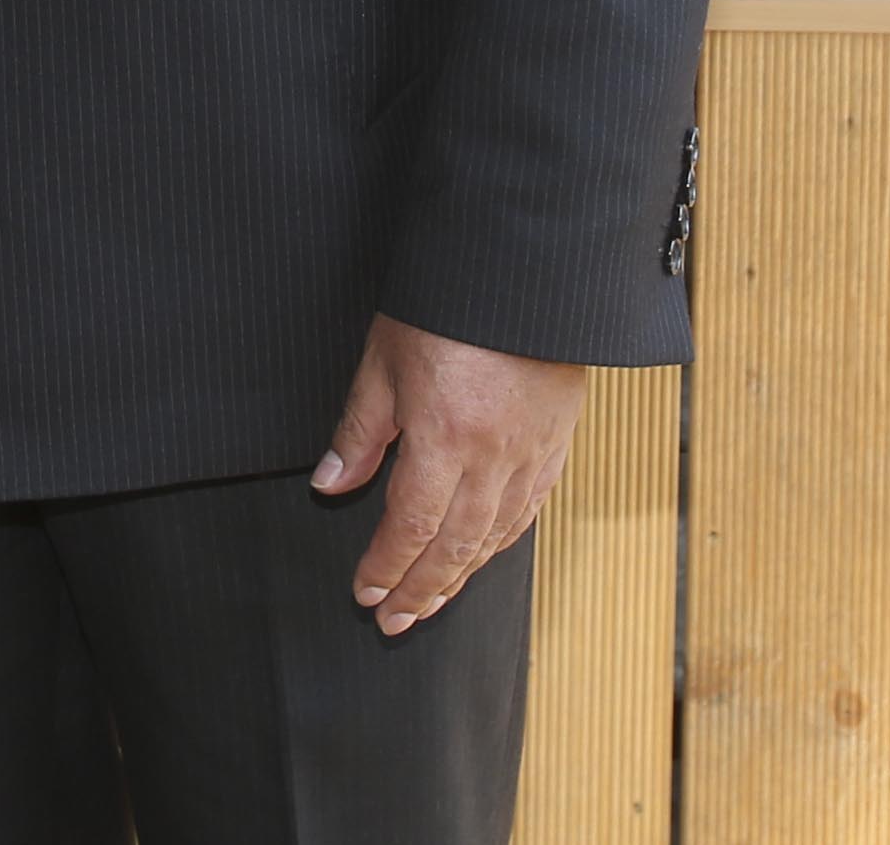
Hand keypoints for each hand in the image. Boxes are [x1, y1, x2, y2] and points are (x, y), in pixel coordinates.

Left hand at [314, 315, 582, 634]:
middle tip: (394, 621)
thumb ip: (360, 429)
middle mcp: (494, 456)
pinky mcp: (557, 442)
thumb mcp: (384, 358)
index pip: (411, 525)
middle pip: (455, 545)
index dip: (387, 566)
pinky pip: (530, 509)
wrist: (524, 269)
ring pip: (496, 536)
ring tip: (432, 602)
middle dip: (422, 590)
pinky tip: (483, 555)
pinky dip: (502, 541)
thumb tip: (331, 483)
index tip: (365, 592)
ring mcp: (532, 453)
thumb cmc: (448, 302)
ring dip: (461, 577)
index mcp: (445, 436)